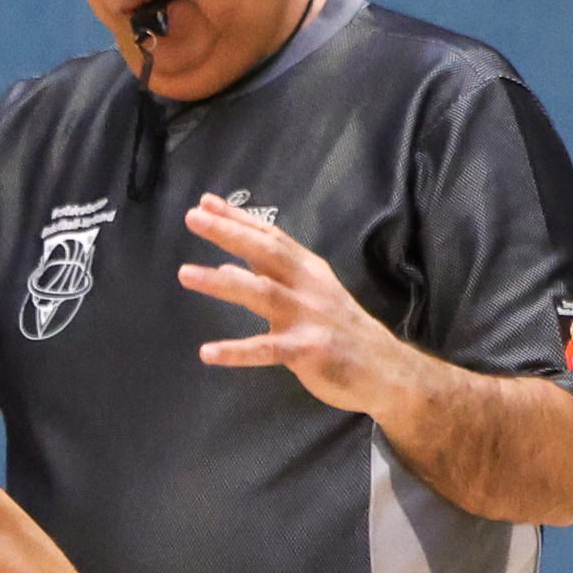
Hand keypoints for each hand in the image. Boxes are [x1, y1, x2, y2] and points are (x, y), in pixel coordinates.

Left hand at [179, 194, 418, 416]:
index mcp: (308, 270)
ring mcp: (308, 317)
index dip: (238, 219)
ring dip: (222, 283)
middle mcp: (308, 286)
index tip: (205, 202)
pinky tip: (207, 352)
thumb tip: (226, 265)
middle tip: (193, 217)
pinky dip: (237, 351)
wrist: (387, 370)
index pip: (270, 237)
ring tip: (185, 273)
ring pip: (261, 293)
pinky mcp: (308, 350)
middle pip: (266, 252)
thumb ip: (270, 278)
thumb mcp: (309, 294)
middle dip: (230, 233)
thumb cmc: (339, 330)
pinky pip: (267, 349)